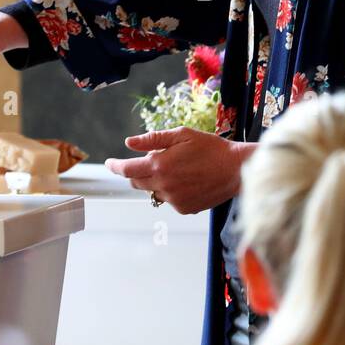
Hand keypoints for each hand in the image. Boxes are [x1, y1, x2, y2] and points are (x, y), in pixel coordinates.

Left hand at [105, 127, 253, 214]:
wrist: (235, 170)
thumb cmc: (210, 148)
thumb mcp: (181, 135)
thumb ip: (153, 140)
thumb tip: (129, 143)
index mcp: (160, 166)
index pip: (127, 169)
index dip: (115, 166)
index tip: (109, 164)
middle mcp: (163, 186)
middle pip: (137, 182)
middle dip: (136, 171)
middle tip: (149, 160)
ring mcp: (173, 200)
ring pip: (153, 191)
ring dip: (156, 180)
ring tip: (177, 167)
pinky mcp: (184, 208)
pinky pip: (168, 199)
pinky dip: (171, 189)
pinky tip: (187, 180)